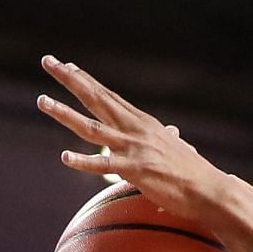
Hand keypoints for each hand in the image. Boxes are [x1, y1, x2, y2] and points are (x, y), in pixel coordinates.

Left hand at [37, 56, 226, 217]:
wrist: (211, 190)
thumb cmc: (193, 172)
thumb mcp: (177, 147)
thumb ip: (168, 137)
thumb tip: (173, 131)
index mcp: (143, 123)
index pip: (109, 96)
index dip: (86, 80)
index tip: (67, 66)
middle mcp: (136, 130)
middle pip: (96, 99)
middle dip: (70, 79)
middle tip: (48, 62)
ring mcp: (135, 149)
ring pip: (92, 127)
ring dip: (65, 113)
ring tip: (42, 100)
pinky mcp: (137, 171)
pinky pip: (105, 165)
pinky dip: (84, 161)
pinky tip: (65, 156)